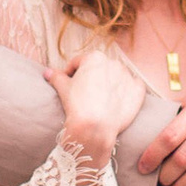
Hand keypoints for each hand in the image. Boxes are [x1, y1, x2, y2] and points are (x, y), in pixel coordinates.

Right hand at [44, 47, 140, 167]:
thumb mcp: (63, 89)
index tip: (69, 84)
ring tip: (101, 100)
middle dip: (92, 78)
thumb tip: (47, 72)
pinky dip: (126, 92)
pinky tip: (117, 102)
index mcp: (94, 58)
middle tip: (85, 94)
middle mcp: (113, 63)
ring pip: (116, 77)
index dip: (71, 73)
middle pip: (99, 68)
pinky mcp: (138, 91)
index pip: (79, 62)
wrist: (95, 127)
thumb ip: (56, 76)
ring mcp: (127, 76)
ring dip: (109, 84)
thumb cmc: (78, 105)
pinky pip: (132, 87)